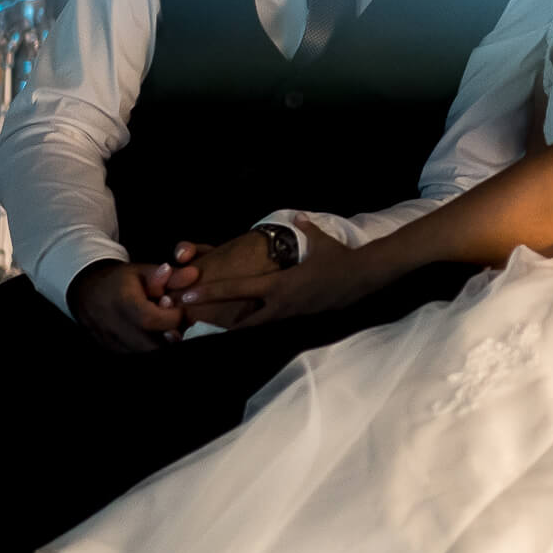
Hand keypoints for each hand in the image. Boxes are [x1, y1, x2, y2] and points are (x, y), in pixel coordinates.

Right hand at [66, 260, 186, 352]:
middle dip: (171, 336)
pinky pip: (137, 356)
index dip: (173, 316)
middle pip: (151, 345)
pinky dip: (150, 348)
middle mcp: (113, 326)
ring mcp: (111, 342)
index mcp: (122, 302)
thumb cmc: (120, 280)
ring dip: (162, 344)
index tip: (179, 308)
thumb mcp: (143, 271)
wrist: (86, 292)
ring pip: (146, 354)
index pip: (152, 319)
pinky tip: (154, 335)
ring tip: (165, 328)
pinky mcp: (113, 351)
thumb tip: (194, 274)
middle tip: (176, 323)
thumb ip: (169, 275)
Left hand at [178, 226, 373, 330]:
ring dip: (239, 332)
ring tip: (217, 336)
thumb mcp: (320, 241)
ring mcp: (291, 318)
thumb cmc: (339, 259)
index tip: (188, 295)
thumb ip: (305, 228)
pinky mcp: (302, 324)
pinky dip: (260, 332)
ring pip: (258, 330)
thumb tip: (297, 216)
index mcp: (279, 285)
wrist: (364, 279)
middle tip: (194, 327)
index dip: (210, 292)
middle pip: (241, 323)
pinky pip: (275, 330)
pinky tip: (251, 335)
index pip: (237, 289)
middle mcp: (281, 305)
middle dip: (218, 326)